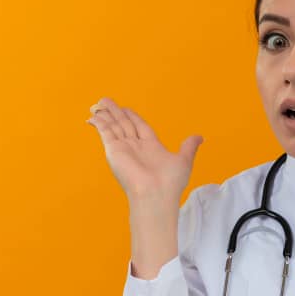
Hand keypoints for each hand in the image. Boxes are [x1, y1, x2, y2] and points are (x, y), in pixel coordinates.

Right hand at [86, 97, 202, 200]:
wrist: (156, 194)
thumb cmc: (170, 182)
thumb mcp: (183, 160)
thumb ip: (189, 146)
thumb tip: (200, 137)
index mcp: (152, 146)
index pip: (139, 126)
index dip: (132, 116)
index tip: (126, 108)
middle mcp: (136, 147)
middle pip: (124, 123)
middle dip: (116, 112)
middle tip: (106, 101)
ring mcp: (124, 148)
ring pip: (114, 126)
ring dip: (106, 114)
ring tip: (99, 103)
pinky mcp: (114, 150)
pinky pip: (105, 132)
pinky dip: (99, 123)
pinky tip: (93, 116)